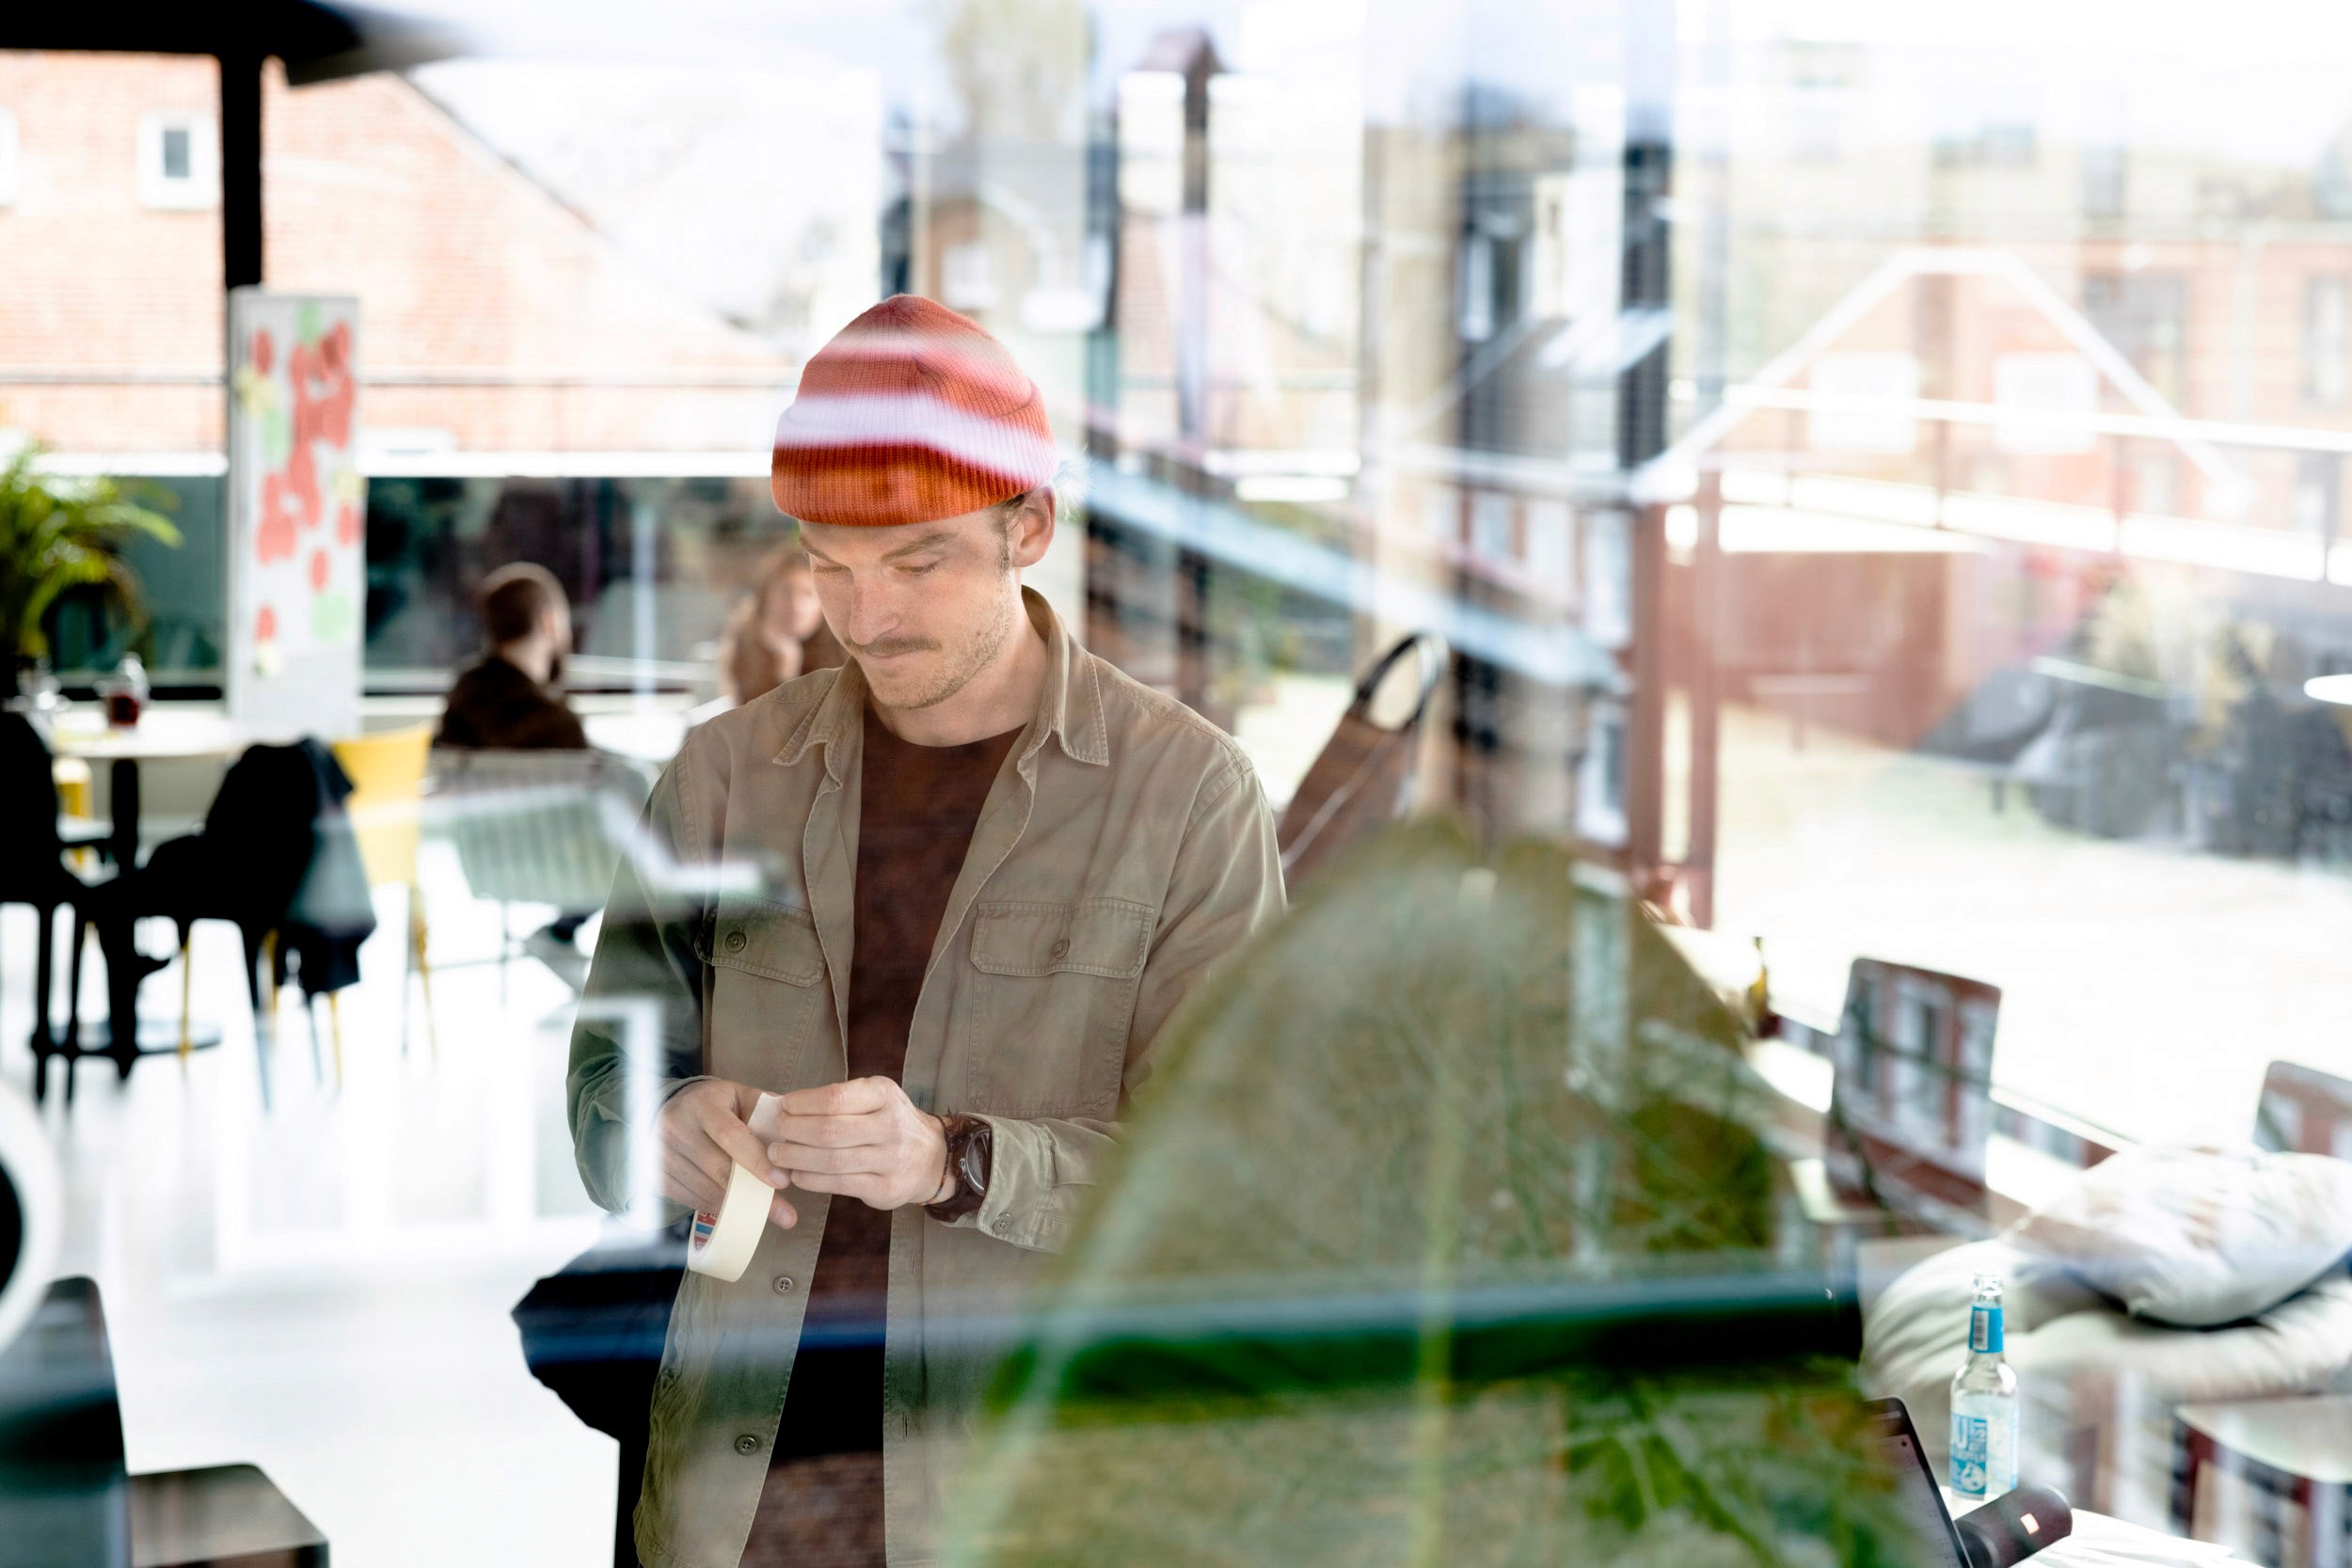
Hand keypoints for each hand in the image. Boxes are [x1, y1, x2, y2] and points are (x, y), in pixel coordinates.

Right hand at [657, 1078, 797, 1228]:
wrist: (670, 1110)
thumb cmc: (715, 1105)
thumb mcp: (739, 1097)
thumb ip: (765, 1113)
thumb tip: (792, 1142)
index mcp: (702, 1104)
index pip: (730, 1135)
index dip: (756, 1160)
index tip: (782, 1181)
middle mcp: (676, 1128)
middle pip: (718, 1168)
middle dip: (755, 1194)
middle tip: (785, 1213)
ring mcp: (661, 1155)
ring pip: (706, 1190)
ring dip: (739, 1206)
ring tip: (766, 1213)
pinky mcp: (656, 1177)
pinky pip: (693, 1200)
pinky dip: (719, 1206)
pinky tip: (736, 1207)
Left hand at [767, 1076, 948, 1212]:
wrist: (933, 1158)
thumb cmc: (893, 1122)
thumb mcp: (877, 1097)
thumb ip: (842, 1100)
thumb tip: (789, 1107)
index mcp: (885, 1095)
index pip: (835, 1097)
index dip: (803, 1104)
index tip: (784, 1107)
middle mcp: (891, 1126)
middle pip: (829, 1131)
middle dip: (794, 1131)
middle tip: (778, 1130)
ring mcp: (890, 1160)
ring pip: (830, 1161)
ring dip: (796, 1158)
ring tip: (777, 1154)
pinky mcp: (885, 1189)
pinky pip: (838, 1185)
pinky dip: (811, 1180)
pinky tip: (797, 1175)